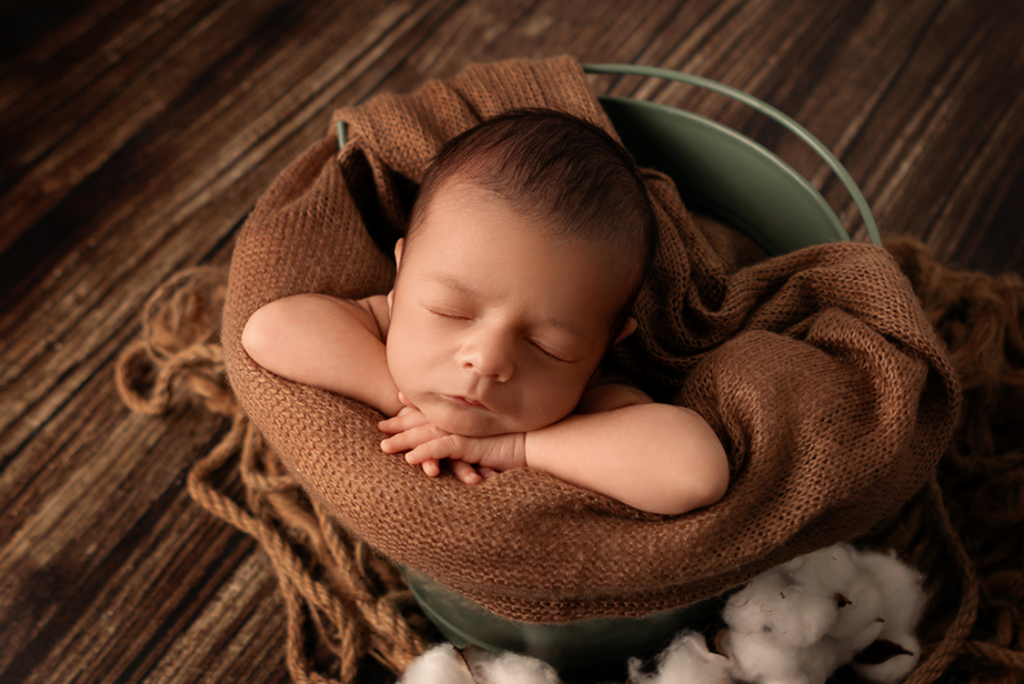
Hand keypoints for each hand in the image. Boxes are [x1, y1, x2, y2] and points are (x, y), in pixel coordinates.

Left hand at [377, 394, 525, 483]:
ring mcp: (465, 431)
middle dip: (401, 423)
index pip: (437, 408)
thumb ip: (481, 432)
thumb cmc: (523, 437)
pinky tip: (409, 459)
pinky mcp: (470, 445)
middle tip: (381, 426)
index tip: (399, 401)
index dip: (416, 406)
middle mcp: (463, 419)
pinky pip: (442, 449)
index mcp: (467, 415)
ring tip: (384, 447)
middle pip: (426, 420)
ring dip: (404, 440)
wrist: (541, 440)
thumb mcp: (497, 433)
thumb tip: (474, 440)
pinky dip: (425, 453)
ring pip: (427, 434)